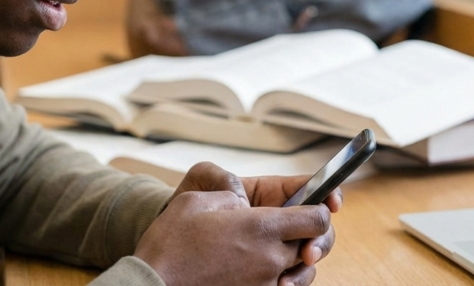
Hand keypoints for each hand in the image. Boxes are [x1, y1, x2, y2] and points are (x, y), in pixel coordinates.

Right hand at [134, 189, 331, 285]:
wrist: (152, 283)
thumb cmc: (171, 241)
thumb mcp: (198, 199)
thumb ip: (232, 196)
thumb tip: (246, 205)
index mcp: (261, 227)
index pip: (318, 220)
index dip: (321, 210)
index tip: (315, 207)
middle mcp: (269, 259)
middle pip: (311, 246)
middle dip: (304, 236)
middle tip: (286, 228)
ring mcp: (262, 284)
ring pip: (296, 271)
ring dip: (290, 260)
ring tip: (265, 251)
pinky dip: (273, 278)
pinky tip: (252, 269)